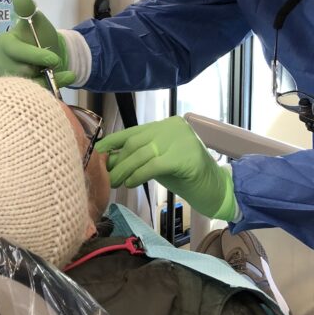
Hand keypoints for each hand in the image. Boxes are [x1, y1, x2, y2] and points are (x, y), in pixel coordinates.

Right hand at [0, 0, 74, 88]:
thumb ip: (27, 9)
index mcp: (3, 44)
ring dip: (49, 79)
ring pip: (28, 85)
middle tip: (55, 62)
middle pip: (21, 72)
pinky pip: (35, 93)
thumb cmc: (40, 35)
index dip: (35, 56)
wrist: (51, 54)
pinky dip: (52, 88)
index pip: (16, 52)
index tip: (54, 59)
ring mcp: (6, 79)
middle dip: (42, 68)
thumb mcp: (37, 20)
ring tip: (62, 72)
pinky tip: (64, 79)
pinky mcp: (17, 92)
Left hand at [97, 116, 237, 219]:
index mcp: (166, 124)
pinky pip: (154, 165)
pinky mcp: (185, 157)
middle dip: (118, 160)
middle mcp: (174, 127)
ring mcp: (181, 140)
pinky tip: (131, 183)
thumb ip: (138, 157)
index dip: (113, 141)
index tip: (97, 151)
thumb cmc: (185, 176)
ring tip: (115, 182)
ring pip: (142, 154)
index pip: (134, 131)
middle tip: (107, 176)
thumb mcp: (158, 162)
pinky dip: (138, 174)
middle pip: (136, 142)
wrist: (215, 190)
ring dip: (125, 170)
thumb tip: (110, 159)